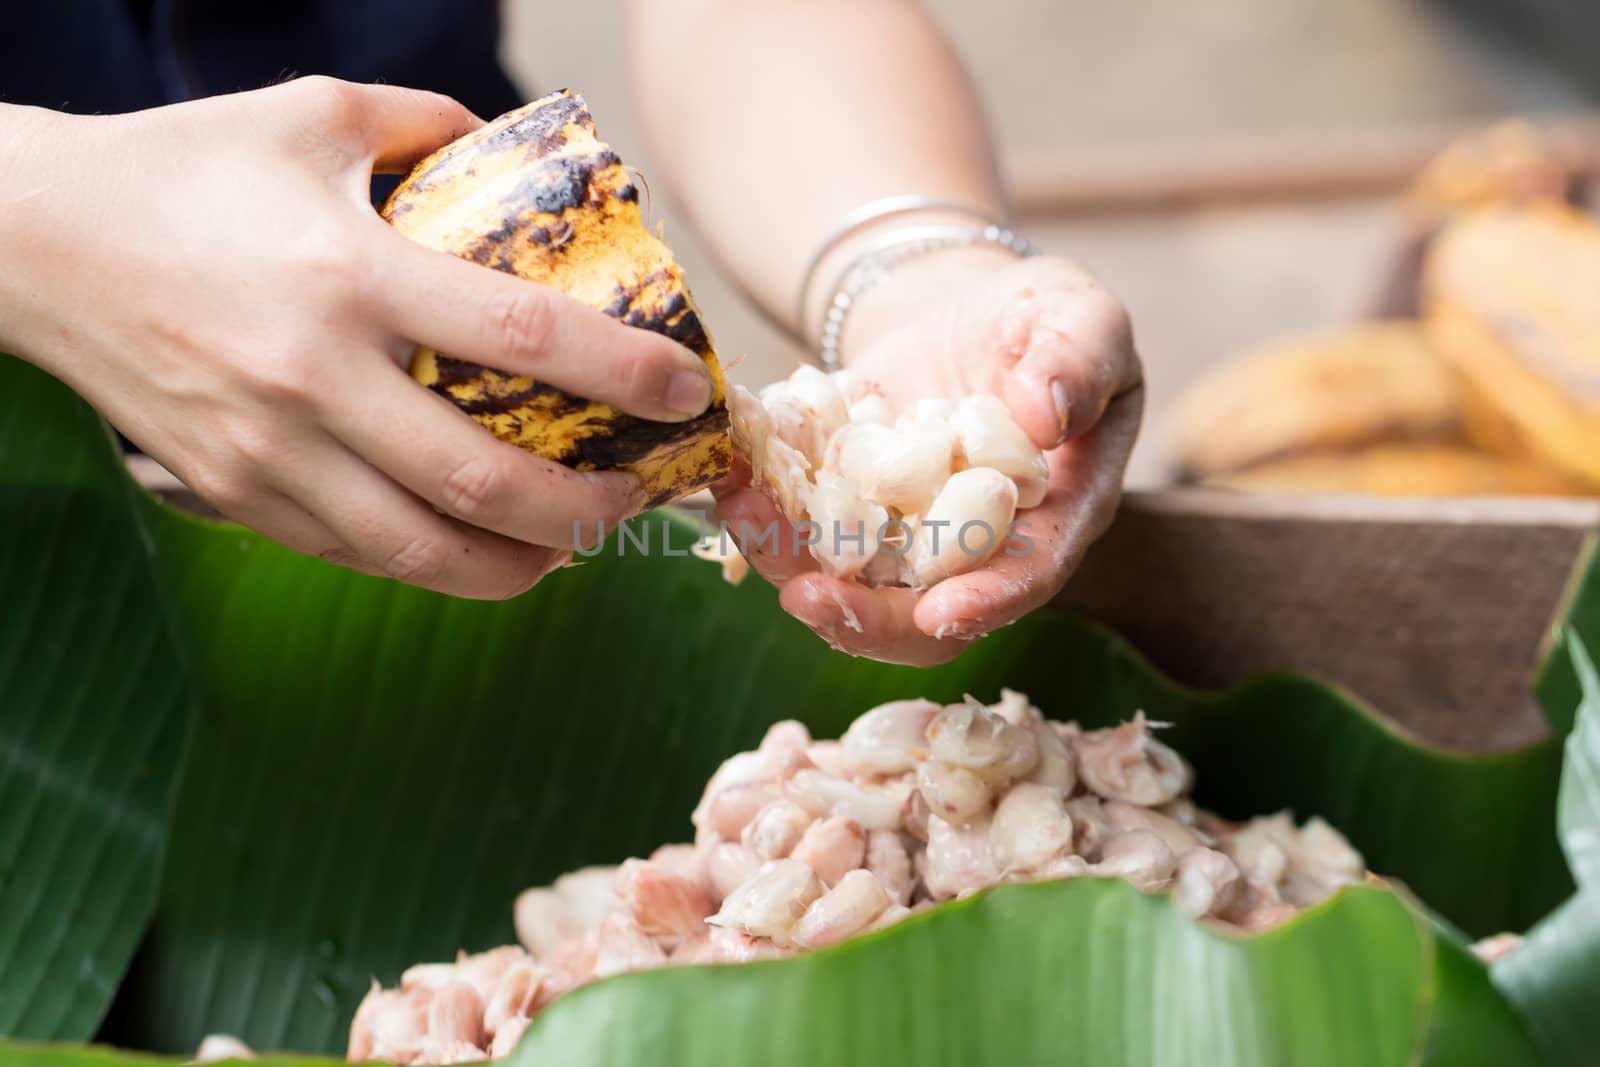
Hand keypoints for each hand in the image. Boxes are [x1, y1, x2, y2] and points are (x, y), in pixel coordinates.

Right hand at [0, 78, 716, 598]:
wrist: (35, 243)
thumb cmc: (185, 170)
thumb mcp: (315, 116)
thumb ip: (430, 127)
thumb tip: (524, 157)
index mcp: (349, 275)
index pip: (523, 338)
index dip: (623, 373)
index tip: (684, 392)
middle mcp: (314, 376)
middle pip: (484, 483)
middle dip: (587, 510)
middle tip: (636, 498)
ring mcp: (268, 450)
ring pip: (421, 552)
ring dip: (519, 566)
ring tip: (572, 548)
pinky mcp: (233, 493)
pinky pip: (356, 553)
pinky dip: (433, 564)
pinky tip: (477, 549)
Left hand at [715, 249, 1142, 664]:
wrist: (967, 308)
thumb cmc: (1049, 318)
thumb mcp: (1081, 318)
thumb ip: (1078, 361)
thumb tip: (1048, 414)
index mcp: (1054, 517)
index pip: (1028, 575)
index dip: (989, 601)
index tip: (942, 613)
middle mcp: (974, 545)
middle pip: (921, 612)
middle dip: (861, 616)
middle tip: (804, 596)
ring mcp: (901, 533)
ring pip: (845, 578)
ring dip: (788, 559)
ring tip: (742, 516)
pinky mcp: (844, 504)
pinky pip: (799, 522)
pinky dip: (760, 502)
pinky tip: (727, 470)